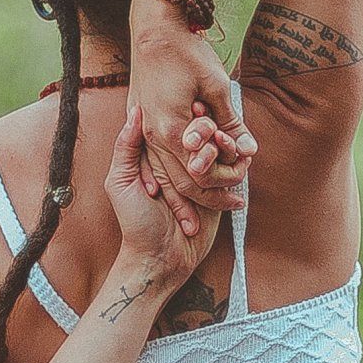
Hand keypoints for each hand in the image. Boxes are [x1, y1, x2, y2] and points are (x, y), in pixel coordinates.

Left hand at [105, 105, 219, 285]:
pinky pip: (231, 173)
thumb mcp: (120, 183)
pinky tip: (241, 153)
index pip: (174, 127)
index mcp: (155, 157)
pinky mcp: (218, 193)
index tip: (195, 102)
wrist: (161, 260)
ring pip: (218, 151)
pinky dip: (236, 164)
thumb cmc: (135, 222)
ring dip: (224, 144)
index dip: (185, 114)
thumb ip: (126, 148)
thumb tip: (136, 111)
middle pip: (199, 136)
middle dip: (208, 128)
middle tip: (213, 126)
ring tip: (226, 140)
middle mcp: (179, 164)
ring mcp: (201, 178)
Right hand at [129, 0, 257, 238]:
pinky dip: (163, 181)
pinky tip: (174, 192)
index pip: (200, 173)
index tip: (243, 185)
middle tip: (234, 203)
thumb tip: (250, 151)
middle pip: (181, 182)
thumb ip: (231, 123)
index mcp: (171, 129)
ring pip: (163, 177)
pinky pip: (149, 164)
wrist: (153, 27)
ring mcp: (141, 130)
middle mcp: (152, 136)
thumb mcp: (217, 87)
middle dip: (208, 197)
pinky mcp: (138, 123)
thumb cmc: (186, 52)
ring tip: (210, 209)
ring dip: (185, 196)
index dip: (223, 182)